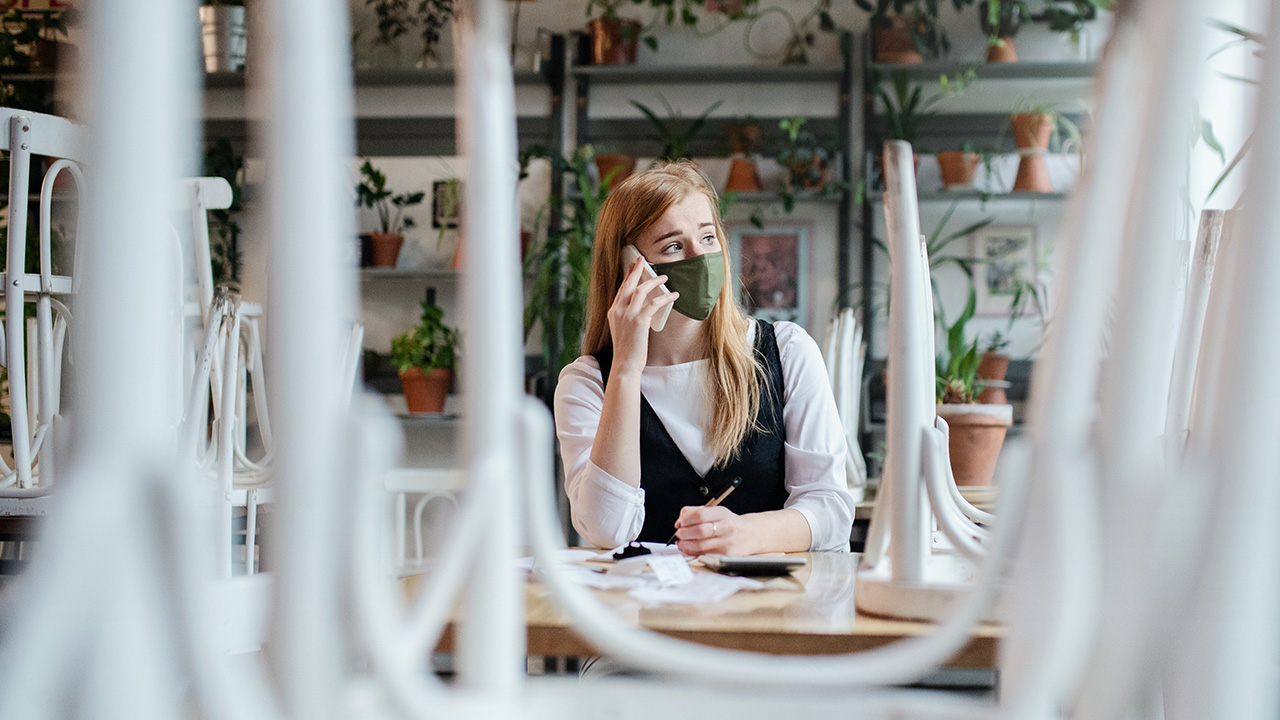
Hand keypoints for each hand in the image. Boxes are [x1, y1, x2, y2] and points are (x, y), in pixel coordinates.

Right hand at [607, 256, 677, 375]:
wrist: (625, 364)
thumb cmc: (627, 350)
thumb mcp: (624, 330)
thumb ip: (628, 317)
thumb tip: (642, 309)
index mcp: (613, 312)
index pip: (621, 289)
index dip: (628, 276)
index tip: (633, 266)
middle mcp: (618, 310)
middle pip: (628, 284)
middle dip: (636, 270)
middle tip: (643, 260)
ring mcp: (627, 315)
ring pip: (640, 290)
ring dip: (653, 281)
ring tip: (664, 277)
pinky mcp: (639, 321)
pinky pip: (653, 303)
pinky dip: (664, 297)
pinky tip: (673, 295)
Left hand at [673, 505, 755, 555]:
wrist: (750, 534)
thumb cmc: (729, 523)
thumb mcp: (716, 512)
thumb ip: (696, 512)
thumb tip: (680, 521)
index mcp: (722, 513)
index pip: (700, 515)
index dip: (686, 520)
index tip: (680, 523)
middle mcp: (726, 527)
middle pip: (699, 531)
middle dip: (684, 533)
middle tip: (679, 534)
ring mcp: (727, 542)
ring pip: (700, 545)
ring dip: (686, 544)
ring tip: (681, 542)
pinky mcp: (726, 554)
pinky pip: (704, 554)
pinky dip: (692, 552)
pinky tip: (689, 549)